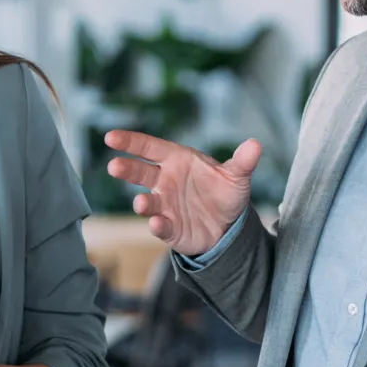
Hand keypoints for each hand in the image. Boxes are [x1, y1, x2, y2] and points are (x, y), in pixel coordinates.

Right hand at [104, 130, 261, 255]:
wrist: (228, 226)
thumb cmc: (225, 192)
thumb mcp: (236, 176)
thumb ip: (243, 161)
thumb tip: (255, 145)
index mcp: (176, 160)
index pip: (149, 147)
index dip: (130, 142)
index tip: (110, 137)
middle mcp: (164, 181)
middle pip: (140, 172)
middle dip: (126, 169)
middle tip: (114, 166)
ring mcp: (164, 205)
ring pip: (148, 202)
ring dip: (143, 203)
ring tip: (141, 204)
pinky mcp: (170, 228)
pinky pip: (162, 226)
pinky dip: (158, 226)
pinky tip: (157, 224)